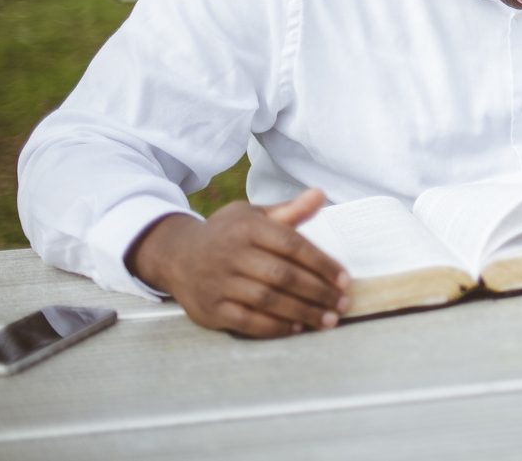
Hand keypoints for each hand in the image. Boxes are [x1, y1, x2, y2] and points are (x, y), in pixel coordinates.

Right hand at [127, 189, 350, 337]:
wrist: (176, 255)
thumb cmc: (226, 234)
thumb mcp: (253, 215)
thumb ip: (289, 210)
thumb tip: (320, 195)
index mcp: (248, 227)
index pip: (292, 244)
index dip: (322, 263)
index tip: (345, 279)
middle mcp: (232, 254)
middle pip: (283, 275)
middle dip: (318, 292)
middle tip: (343, 303)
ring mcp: (219, 283)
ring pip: (267, 300)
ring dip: (302, 312)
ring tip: (328, 320)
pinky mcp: (210, 309)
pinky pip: (246, 321)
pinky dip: (274, 327)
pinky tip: (296, 328)